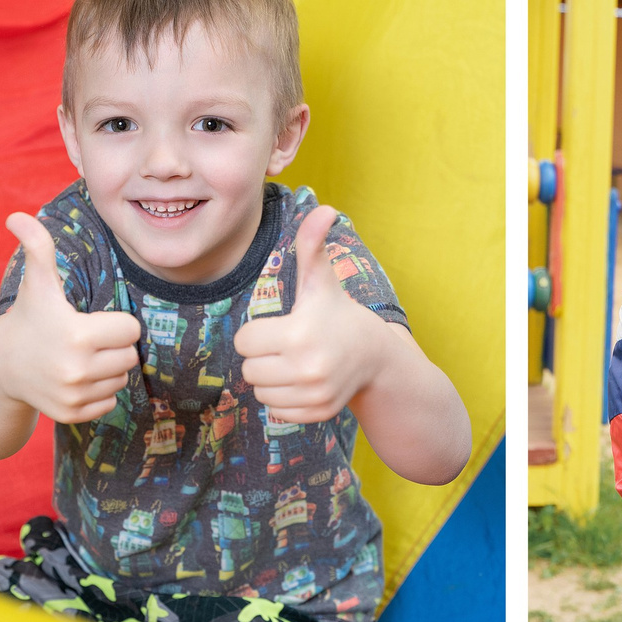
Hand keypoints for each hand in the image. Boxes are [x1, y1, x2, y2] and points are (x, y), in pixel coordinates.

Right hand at [0, 212, 142, 422]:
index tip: (92, 321)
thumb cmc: (27, 319)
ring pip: (122, 379)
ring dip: (108, 368)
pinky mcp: (74, 414)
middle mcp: (77, 369)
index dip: (116, 323)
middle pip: (130, 356)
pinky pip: (110, 401)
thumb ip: (37, 248)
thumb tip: (17, 216)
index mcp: (76, 335)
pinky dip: (98, 391)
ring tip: (78, 358)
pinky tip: (75, 379)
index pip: (132, 330)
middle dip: (114, 346)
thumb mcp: (37, 284)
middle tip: (87, 341)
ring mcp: (75, 395)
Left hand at [233, 204, 386, 422]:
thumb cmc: (339, 315)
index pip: (244, 341)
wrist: (377, 359)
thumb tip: (325, 208)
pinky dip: (284, 399)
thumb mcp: (322, 281)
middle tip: (288, 346)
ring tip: (296, 364)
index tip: (281, 327)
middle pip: (249, 369)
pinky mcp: (317, 413)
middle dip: (262, 357)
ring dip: (271, 379)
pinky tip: (304, 382)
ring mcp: (314, 394)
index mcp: (299, 334)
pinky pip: (277, 410)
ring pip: (260, 392)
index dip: (258, 332)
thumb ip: (312, 244)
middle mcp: (307, 368)